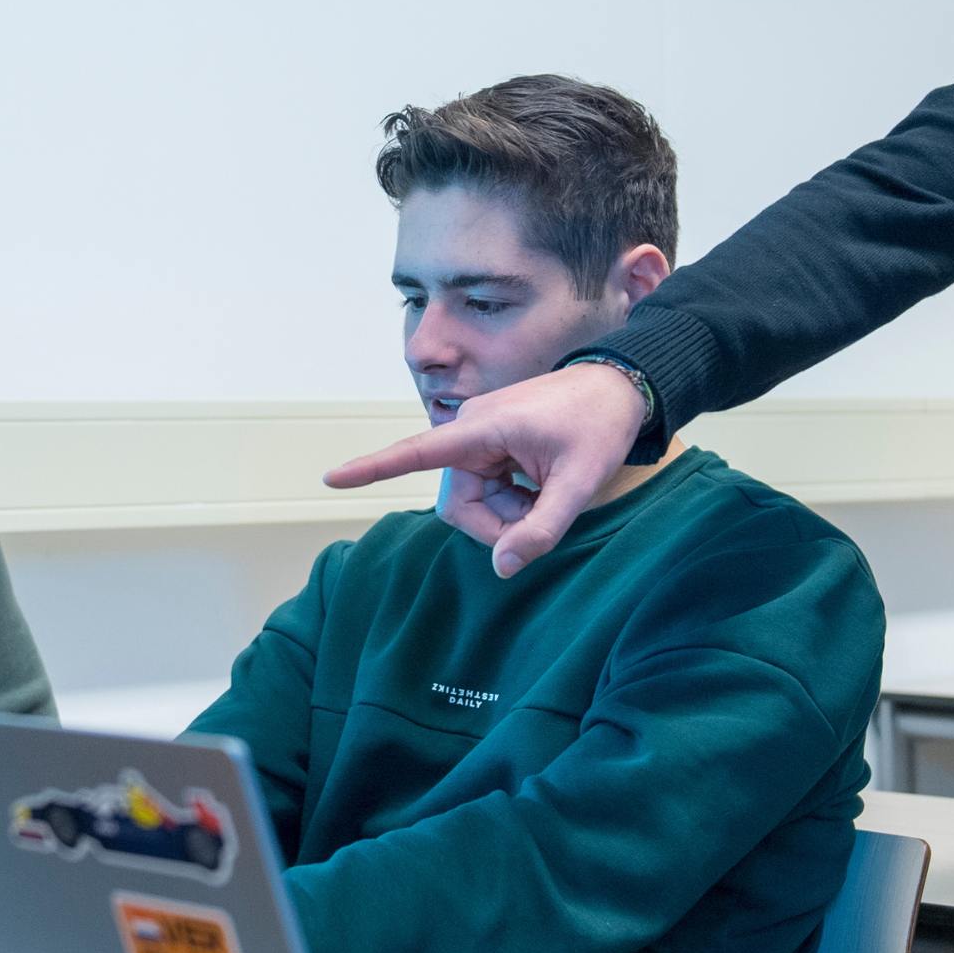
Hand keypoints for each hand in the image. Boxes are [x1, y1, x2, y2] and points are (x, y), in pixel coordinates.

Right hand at [324, 362, 648, 576]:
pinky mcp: (489, 440)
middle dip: (495, 520)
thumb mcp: (580, 484)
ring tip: (548, 493)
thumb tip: (501, 567)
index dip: (373, 468)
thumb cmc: (600, 426)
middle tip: (541, 516)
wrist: (621, 384)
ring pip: (473, 497)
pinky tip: (541, 483)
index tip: (333, 477)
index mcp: (484, 427)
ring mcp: (479, 433)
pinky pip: (485, 484)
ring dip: (507, 510)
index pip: (417, 451)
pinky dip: (511, 497)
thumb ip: (542, 528)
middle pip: (458, 499)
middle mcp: (471, 427)